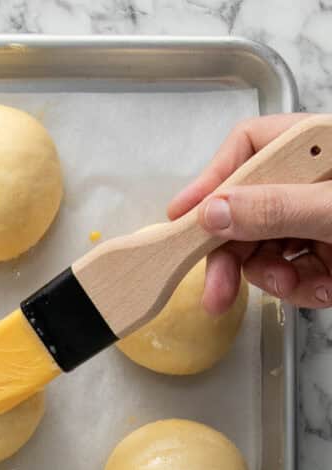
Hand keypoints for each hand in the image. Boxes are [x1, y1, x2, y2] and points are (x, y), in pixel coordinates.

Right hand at [168, 113, 331, 314]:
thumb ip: (275, 209)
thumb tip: (213, 213)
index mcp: (315, 147)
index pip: (248, 147)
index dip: (211, 180)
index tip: (181, 215)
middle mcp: (311, 181)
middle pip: (247, 210)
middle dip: (234, 256)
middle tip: (216, 293)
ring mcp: (319, 218)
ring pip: (267, 249)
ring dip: (275, 277)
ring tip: (300, 285)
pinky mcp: (328, 252)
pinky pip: (296, 274)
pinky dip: (305, 289)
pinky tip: (326, 287)